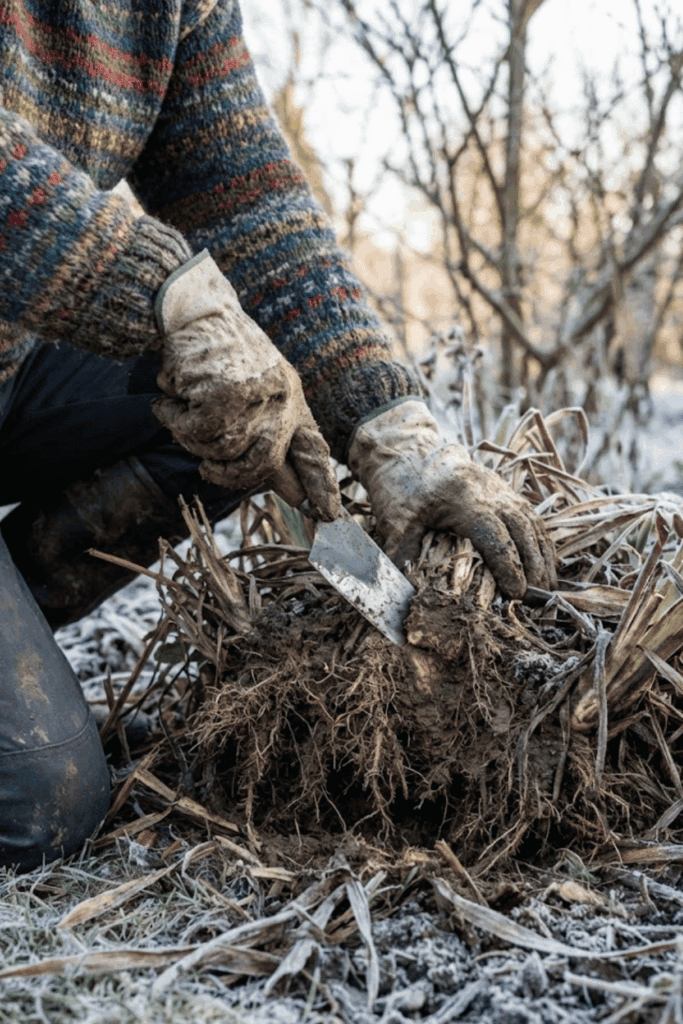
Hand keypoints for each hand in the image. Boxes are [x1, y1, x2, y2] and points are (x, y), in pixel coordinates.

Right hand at [152, 251, 340, 520]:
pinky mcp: (226, 396)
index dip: (320, 484)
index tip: (328, 514)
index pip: (312, 448)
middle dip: (231, 477)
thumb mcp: (253, 389)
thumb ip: (266, 432)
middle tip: (208, 472)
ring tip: (184, 410)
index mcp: (292, 397)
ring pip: (223, 452)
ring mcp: (256, 398)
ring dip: (194, 438)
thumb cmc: (216, 351)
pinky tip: (171, 398)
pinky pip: (197, 433)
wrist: (191, 310)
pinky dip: (176, 420)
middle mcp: (281, 398)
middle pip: (262, 465)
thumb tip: (290, 489)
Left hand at [348, 400, 556, 597]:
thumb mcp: (394, 521)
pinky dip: (541, 542)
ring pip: (532, 522)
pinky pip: (531, 517)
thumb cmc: (400, 487)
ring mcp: (499, 489)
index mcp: (462, 497)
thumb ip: (404, 556)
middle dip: (533, 566)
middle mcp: (488, 490)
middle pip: (522, 529)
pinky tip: (545, 565)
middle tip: (537, 600)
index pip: (494, 534)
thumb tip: (411, 593)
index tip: (517, 594)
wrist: (408, 450)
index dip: (508, 566)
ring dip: (543, 556)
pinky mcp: (503, 491)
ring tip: (547, 588)